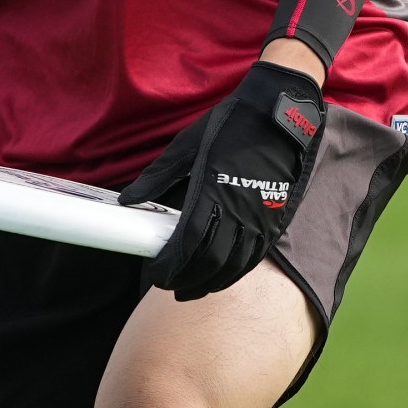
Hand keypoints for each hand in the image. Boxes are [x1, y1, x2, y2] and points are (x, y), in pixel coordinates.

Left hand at [119, 62, 323, 300]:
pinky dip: (237, 272)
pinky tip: (224, 276)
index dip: (169, 266)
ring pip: (234, 265)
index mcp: (209, 191)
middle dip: (187, 281)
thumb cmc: (229, 126)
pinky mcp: (274, 219)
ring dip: (211, 283)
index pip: (186, 244)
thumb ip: (156, 177)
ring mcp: (259, 217)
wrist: (278, 117)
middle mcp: (236, 210)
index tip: (155, 274)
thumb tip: (128, 199)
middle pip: (210, 262)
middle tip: (171, 287)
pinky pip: (255, 256)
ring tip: (193, 290)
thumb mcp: (185, 146)